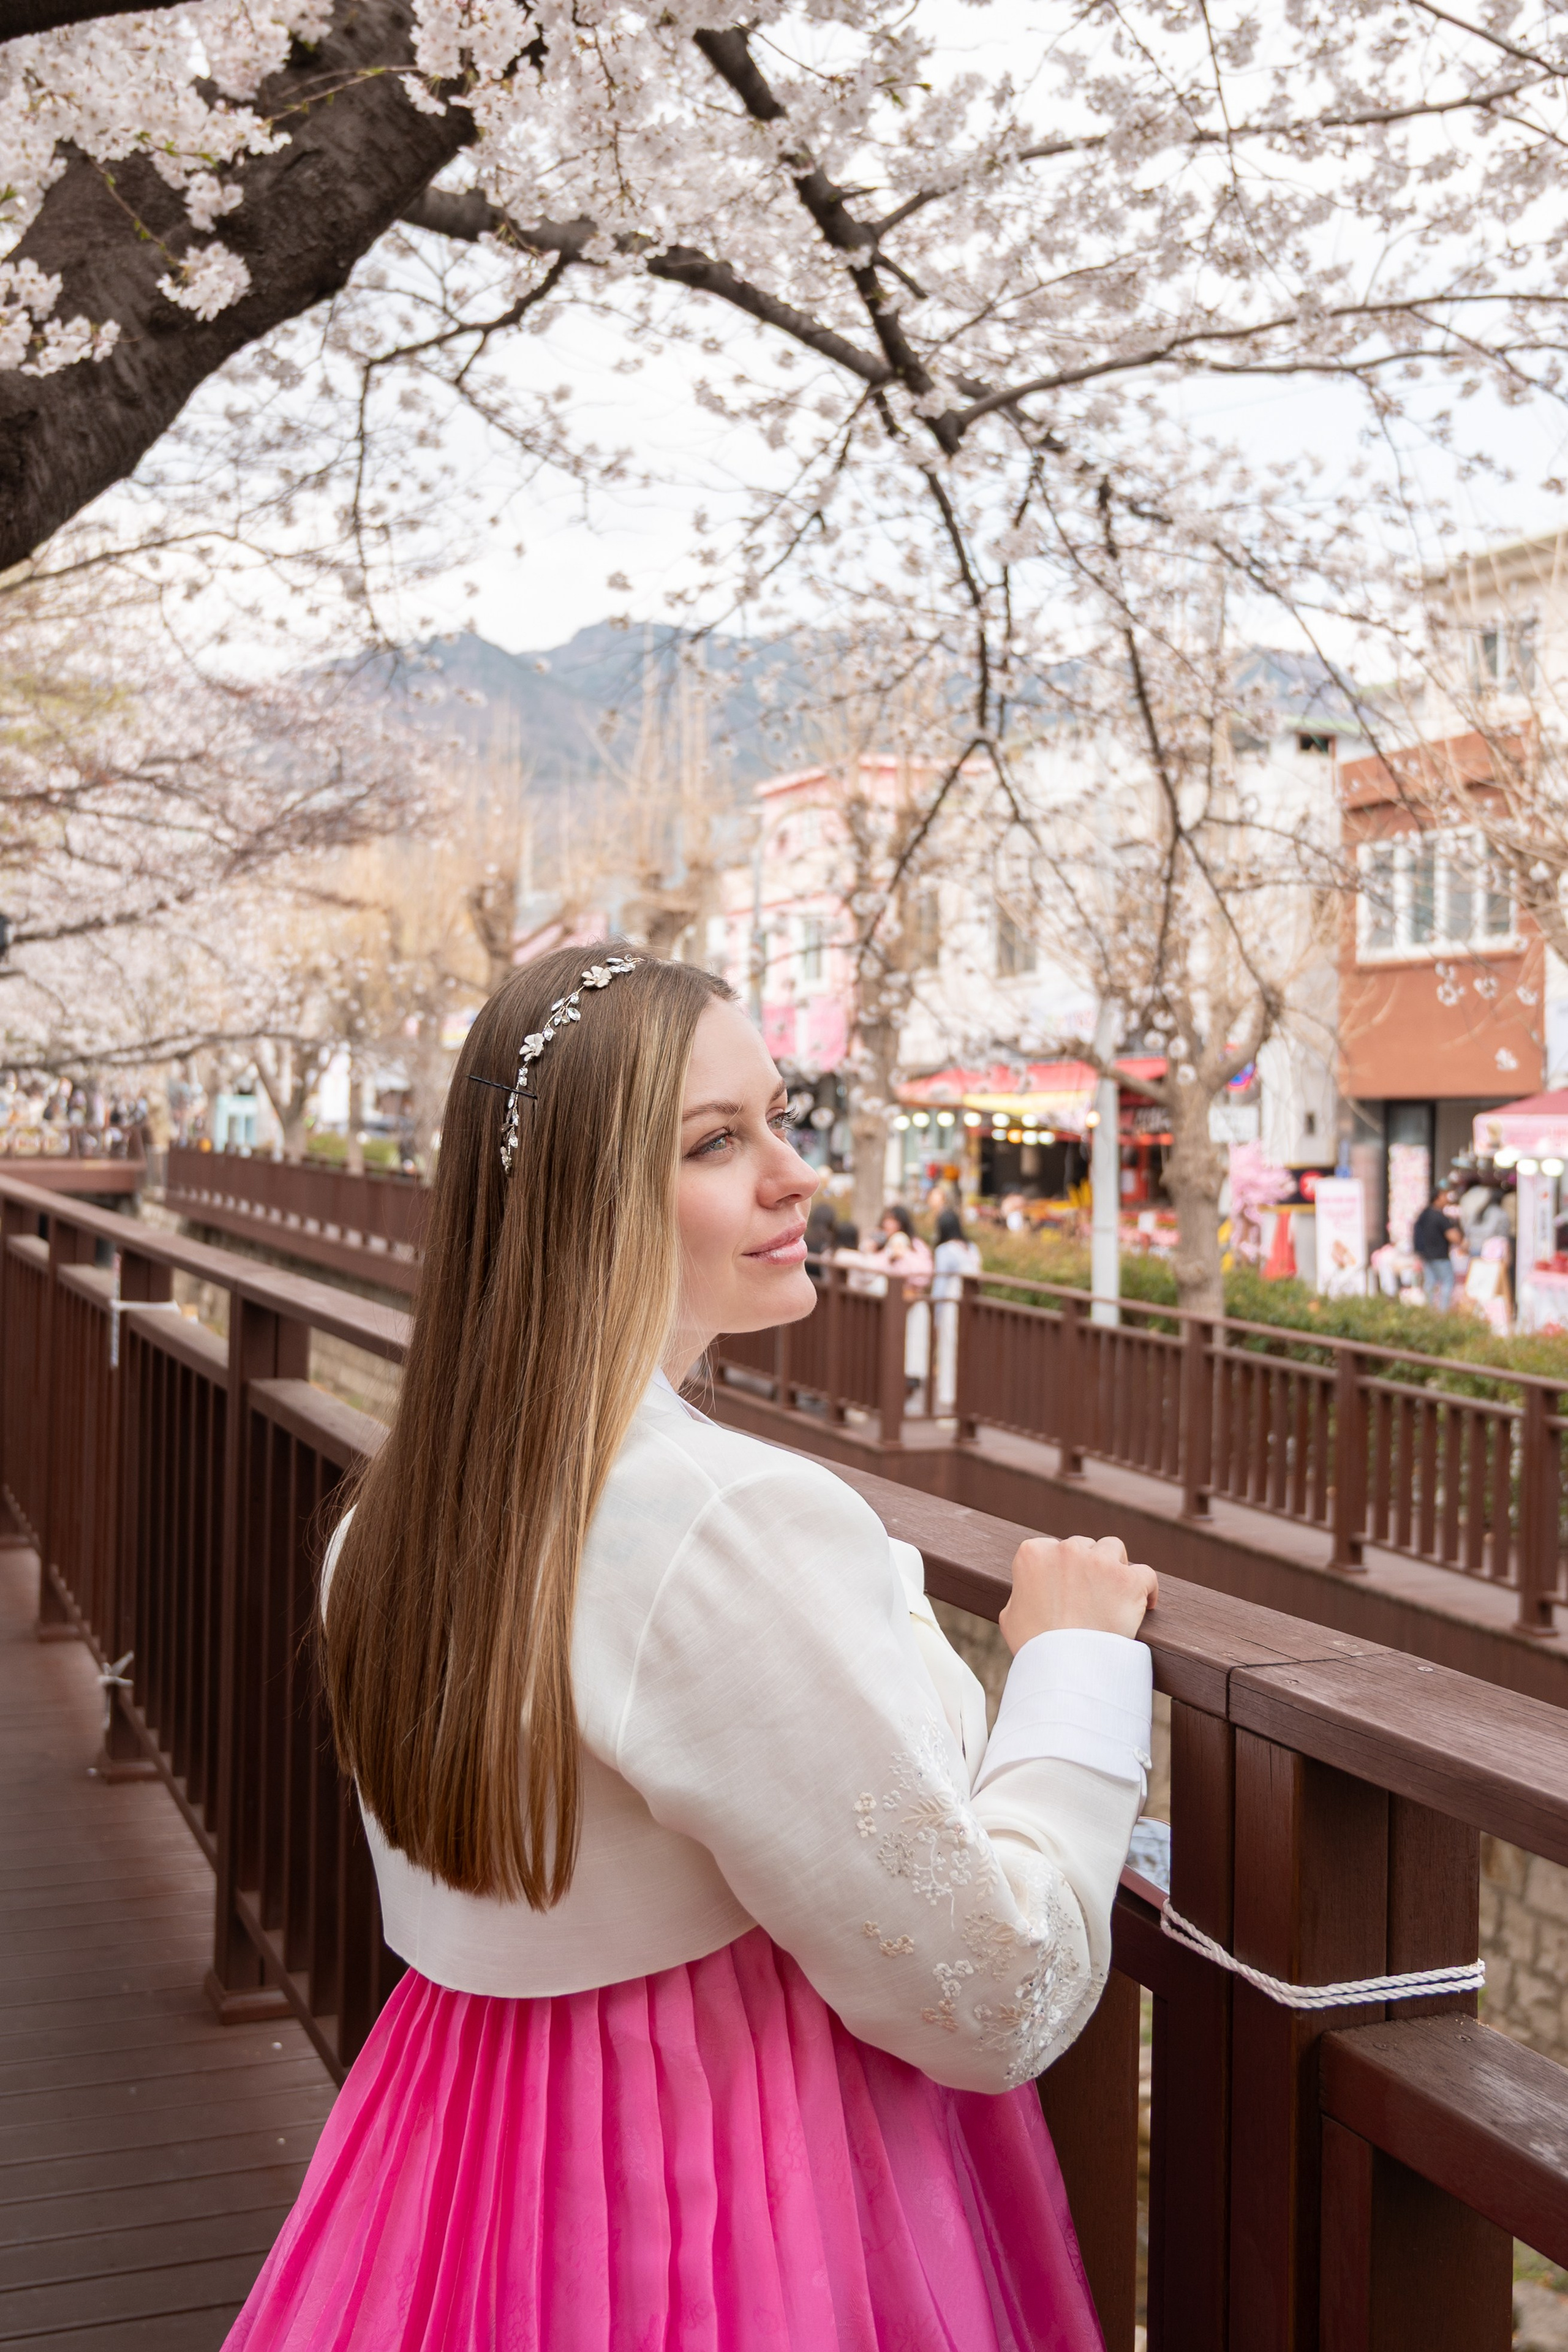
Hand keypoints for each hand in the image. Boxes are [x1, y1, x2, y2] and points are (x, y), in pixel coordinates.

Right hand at [998, 1534, 1156, 1652]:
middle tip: (1093, 1595)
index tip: (1071, 1587)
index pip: (1054, 1548)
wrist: (1064, 1668)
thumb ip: (1020, 1594)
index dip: (1064, 1568)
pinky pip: (1146, 1574)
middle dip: (1088, 1567)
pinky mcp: (1128, 1579)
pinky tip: (1146, 1603)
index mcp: (1033, 1553)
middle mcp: (1066, 1550)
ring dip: (1115, 1567)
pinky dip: (1147, 1588)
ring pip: (1114, 1550)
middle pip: (1085, 1546)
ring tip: (1117, 1593)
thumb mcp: (1010, 1616)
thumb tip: (1028, 1593)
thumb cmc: (1034, 1647)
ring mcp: (1099, 1562)